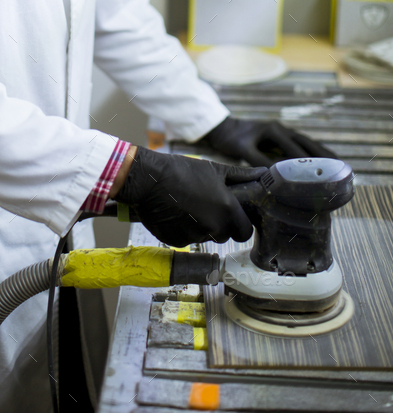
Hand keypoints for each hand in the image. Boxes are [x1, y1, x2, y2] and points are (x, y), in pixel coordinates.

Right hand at [115, 146, 265, 247]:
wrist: (149, 179)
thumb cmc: (182, 171)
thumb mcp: (214, 169)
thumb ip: (242, 176)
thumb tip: (264, 174)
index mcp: (227, 211)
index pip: (244, 232)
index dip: (239, 223)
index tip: (231, 213)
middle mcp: (214, 228)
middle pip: (225, 235)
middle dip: (219, 224)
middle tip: (206, 205)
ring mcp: (195, 237)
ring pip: (205, 237)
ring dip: (201, 226)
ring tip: (188, 205)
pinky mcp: (177, 242)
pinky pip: (186, 240)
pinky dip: (183, 230)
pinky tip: (175, 213)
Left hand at [202, 116, 336, 167]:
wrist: (222, 127)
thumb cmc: (231, 138)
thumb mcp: (242, 149)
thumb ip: (258, 160)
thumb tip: (274, 176)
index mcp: (273, 130)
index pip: (295, 147)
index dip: (308, 160)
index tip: (321, 172)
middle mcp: (281, 129)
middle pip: (306, 142)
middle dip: (323, 155)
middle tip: (340, 167)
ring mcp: (281, 131)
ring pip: (305, 142)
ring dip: (321, 152)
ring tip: (337, 163)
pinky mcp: (279, 136)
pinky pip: (299, 143)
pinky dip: (311, 151)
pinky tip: (319, 159)